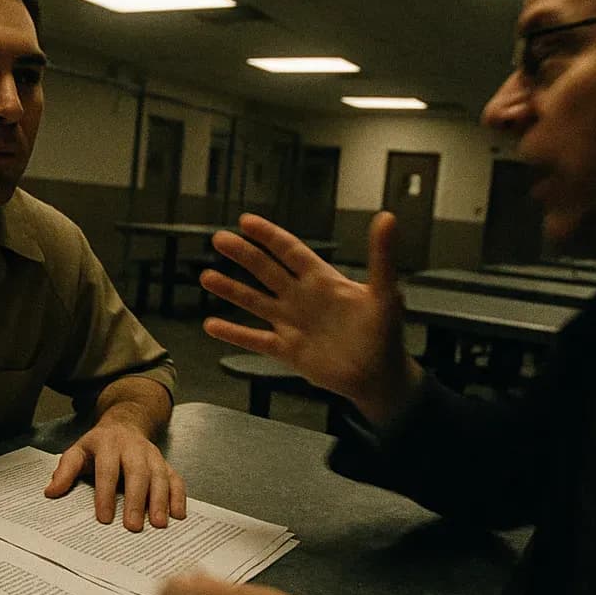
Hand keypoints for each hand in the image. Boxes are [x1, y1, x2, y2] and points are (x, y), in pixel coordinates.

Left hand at [45, 417, 185, 529]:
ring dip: (160, 500)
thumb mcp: (78, 451)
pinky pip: (176, 478)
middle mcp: (133, 448)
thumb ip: (65, 471)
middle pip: (137, 473)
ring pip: (159, 476)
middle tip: (133, 527)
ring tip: (158, 524)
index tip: (104, 518)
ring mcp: (152, 455)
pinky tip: (178, 515)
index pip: (107, 469)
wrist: (125, 424)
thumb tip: (51, 492)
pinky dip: (179, 496)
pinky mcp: (165, 463)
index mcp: (108, 444)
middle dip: (136, 500)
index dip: (105, 494)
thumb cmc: (99, 446)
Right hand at [200, 212, 422, 424]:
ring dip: (231, 290)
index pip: (290, 251)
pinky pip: (255, 340)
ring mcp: (292, 324)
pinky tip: (211, 325)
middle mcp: (302, 298)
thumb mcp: (385, 293)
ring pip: (255, 302)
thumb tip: (389, 217)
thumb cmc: (386, 334)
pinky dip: (234, 333)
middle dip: (243, 255)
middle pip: (266, 271)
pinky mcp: (287, 350)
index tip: (245, 221)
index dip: (269, 235)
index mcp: (323, 280)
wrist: (380, 377)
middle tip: (219, 239)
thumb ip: (382, 256)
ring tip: (206, 277)